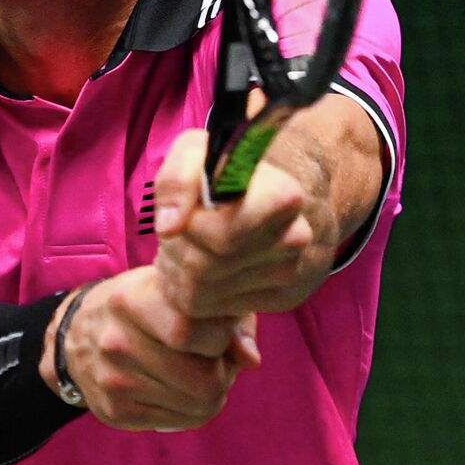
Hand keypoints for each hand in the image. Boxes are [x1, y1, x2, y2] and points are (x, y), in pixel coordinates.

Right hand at [39, 267, 260, 431]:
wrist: (77, 332)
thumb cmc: (145, 304)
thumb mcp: (180, 293)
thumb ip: (227, 317)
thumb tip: (251, 359)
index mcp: (131, 300)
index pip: (193, 333)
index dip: (219, 337)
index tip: (214, 330)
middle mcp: (115, 342)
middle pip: (204, 382)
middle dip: (222, 373)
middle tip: (213, 360)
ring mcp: (112, 381)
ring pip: (197, 407)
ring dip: (210, 393)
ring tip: (196, 372)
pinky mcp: (113, 412)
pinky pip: (180, 423)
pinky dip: (191, 409)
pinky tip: (179, 389)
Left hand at [151, 128, 329, 317]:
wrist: (267, 195)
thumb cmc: (223, 172)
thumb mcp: (194, 154)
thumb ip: (176, 179)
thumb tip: (169, 227)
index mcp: (282, 197)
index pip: (222, 235)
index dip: (189, 227)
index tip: (184, 213)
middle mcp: (295, 238)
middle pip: (205, 267)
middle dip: (177, 250)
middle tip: (178, 232)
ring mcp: (290, 273)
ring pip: (202, 292)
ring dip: (180, 270)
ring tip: (189, 246)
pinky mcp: (280, 299)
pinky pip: (210, 310)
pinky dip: (193, 291)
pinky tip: (202, 266)